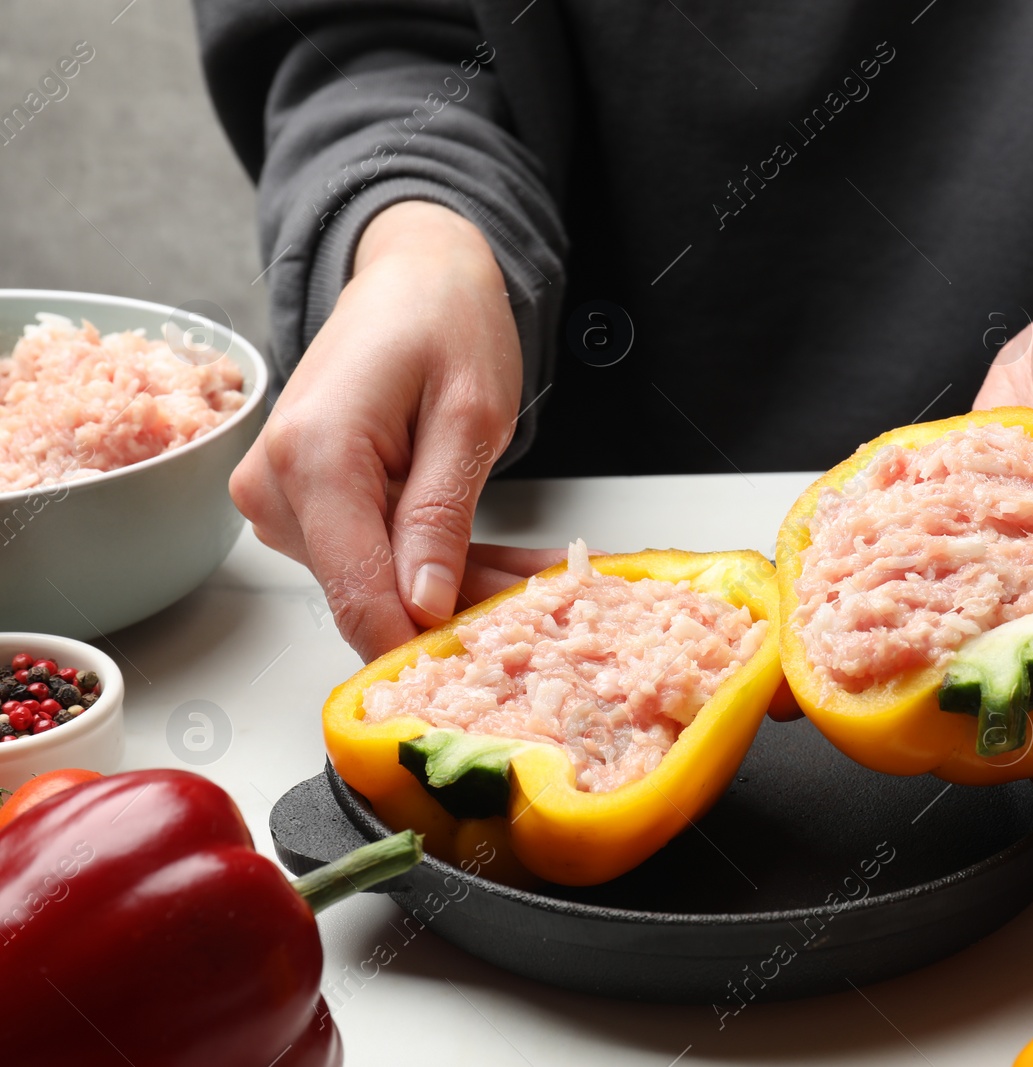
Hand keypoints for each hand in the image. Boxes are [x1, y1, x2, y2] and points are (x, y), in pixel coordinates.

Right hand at [232, 201, 535, 660]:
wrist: (411, 275)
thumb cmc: (444, 320)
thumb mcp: (469, 417)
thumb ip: (439, 516)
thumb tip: (420, 607)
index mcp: (313, 458)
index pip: (357, 594)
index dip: (420, 647)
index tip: (487, 669)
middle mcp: (276, 485)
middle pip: (367, 593)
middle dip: (456, 608)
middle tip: (546, 607)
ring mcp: (281, 498)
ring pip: (376, 582)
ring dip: (456, 585)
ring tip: (534, 574)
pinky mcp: (302, 504)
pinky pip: (372, 556)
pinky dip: (436, 561)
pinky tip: (499, 563)